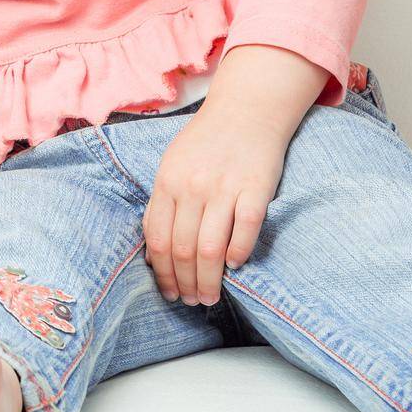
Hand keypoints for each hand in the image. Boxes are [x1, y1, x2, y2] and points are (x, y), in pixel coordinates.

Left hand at [142, 99, 293, 306]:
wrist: (247, 109)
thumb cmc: (207, 141)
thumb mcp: (172, 163)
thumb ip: (163, 202)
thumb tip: (156, 252)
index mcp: (167, 181)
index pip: (157, 239)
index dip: (162, 273)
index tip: (169, 292)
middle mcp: (192, 186)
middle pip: (183, 250)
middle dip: (186, 284)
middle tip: (192, 301)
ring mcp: (224, 187)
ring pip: (211, 249)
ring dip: (210, 280)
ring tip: (211, 296)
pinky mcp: (255, 188)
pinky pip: (244, 230)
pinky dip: (238, 254)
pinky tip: (235, 266)